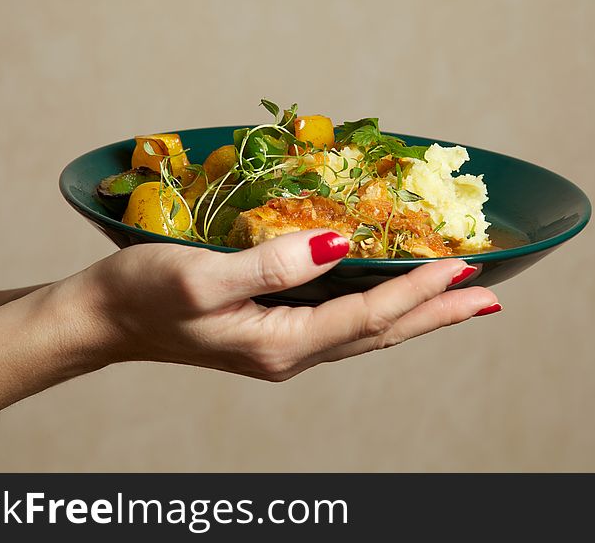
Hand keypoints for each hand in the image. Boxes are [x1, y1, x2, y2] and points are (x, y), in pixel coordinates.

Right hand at [62, 229, 500, 380]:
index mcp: (282, 344)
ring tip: (460, 298)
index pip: (370, 316)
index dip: (420, 289)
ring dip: (418, 313)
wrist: (103, 319)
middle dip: (439, 313)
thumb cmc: (142, 294)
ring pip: (369, 331)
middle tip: (491, 295)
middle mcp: (292, 352)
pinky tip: (393, 296)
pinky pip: (345, 322)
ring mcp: (285, 345)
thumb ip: (271, 264)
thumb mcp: (201, 276)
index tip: (463, 263)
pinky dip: (382, 308)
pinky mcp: (274, 330)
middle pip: (384, 333)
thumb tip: (336, 242)